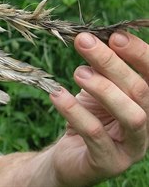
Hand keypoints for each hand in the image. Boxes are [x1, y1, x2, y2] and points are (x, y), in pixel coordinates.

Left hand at [49, 31, 148, 185]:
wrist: (68, 156)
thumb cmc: (88, 117)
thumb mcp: (95, 88)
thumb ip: (101, 69)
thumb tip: (92, 38)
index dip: (139, 53)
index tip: (114, 35)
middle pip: (141, 91)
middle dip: (113, 64)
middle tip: (84, 42)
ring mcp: (134, 147)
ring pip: (131, 116)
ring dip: (104, 90)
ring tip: (78, 72)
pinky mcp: (110, 163)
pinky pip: (96, 135)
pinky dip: (76, 112)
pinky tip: (57, 95)